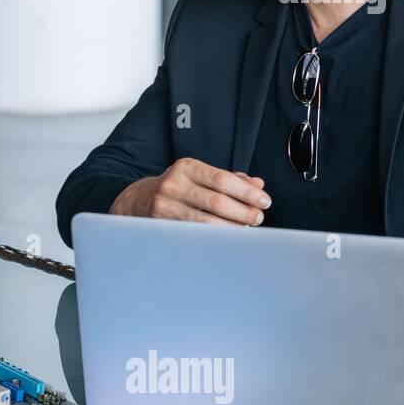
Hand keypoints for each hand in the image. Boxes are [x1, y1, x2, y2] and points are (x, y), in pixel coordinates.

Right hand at [111, 158, 271, 225]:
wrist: (139, 200)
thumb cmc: (178, 187)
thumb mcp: (199, 176)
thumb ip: (229, 179)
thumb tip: (258, 184)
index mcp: (186, 167)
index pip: (222, 179)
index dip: (247, 192)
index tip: (265, 201)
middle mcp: (174, 184)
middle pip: (217, 201)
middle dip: (243, 212)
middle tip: (259, 218)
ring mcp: (166, 206)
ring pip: (207, 221)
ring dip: (233, 227)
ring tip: (247, 228)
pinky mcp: (163, 224)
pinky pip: (196, 233)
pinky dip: (216, 236)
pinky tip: (228, 236)